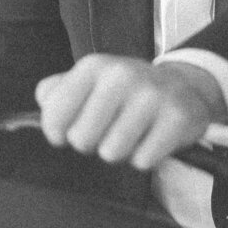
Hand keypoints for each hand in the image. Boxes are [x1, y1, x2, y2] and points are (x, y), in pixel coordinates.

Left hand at [35, 55, 226, 170]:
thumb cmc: (124, 90)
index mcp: (93, 67)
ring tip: (130, 134)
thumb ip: (57, 92)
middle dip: (91, 143)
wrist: (182, 86)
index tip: (69, 129)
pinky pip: (143, 160)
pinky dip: (145, 158)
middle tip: (107, 130)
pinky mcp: (177, 118)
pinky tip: (152, 139)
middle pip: (81, 139)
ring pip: (112, 152)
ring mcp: (151, 96)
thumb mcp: (89, 81)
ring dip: (120, 152)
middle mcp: (121, 75)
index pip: (54, 116)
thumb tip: (44, 105)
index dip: (57, 132)